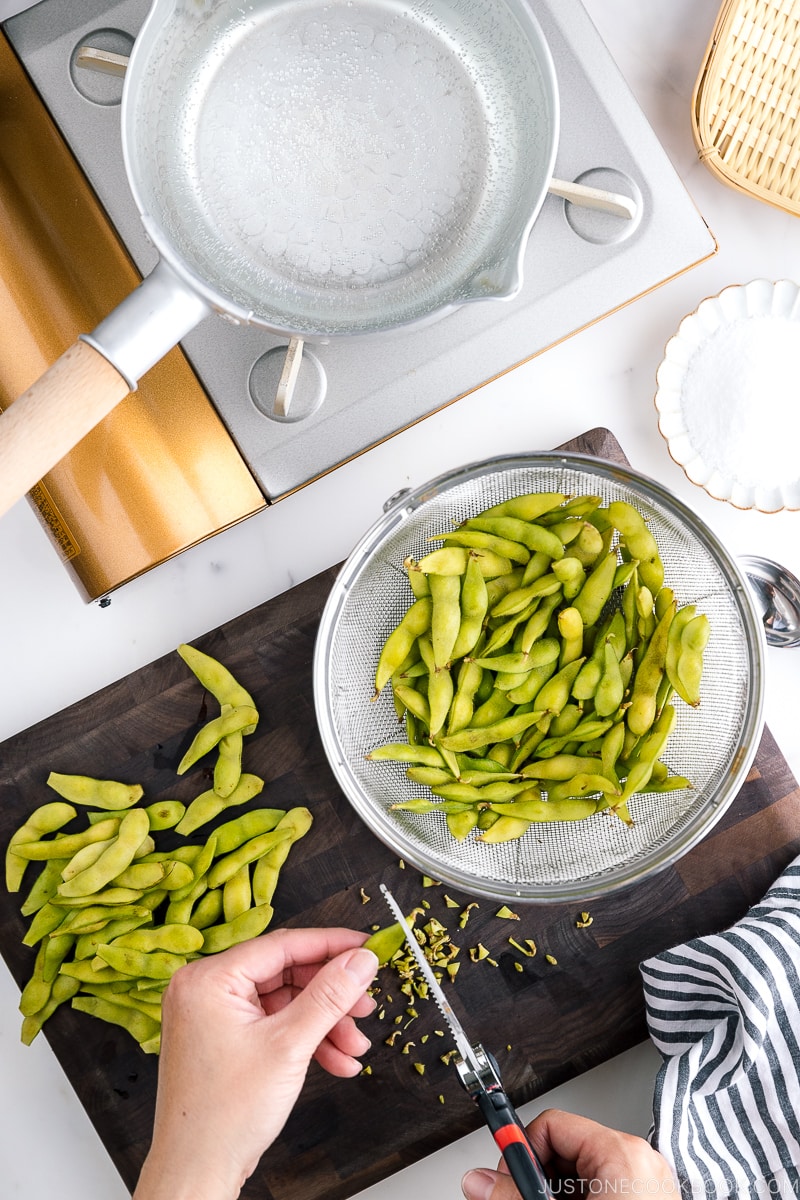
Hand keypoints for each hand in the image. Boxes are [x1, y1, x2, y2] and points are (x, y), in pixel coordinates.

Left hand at [133, 927, 377, 1199]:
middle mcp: (206, 990)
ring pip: (285, 1003)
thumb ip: (329, 996)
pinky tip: (336, 1061)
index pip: (283, 945)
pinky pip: (274, 1025)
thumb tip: (360, 960)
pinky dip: (306, 1041)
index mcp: (209, 979)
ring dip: (324, 1024)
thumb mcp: (289, 1046)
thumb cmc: (224, 1116)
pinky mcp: (224, 1040)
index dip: (331, 945)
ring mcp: (214, 1016)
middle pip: (286, 975)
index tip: (367, 946)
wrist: (197, 1173)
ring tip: (354, 1047)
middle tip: (366, 1006)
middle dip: (331, 997)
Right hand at [461, 1108, 674, 1198]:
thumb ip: (516, 1196)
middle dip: (541, 1178)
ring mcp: (647, 1183)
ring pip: (582, 1173)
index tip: (507, 1178)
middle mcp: (638, 1161)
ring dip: (558, 1195)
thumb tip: (481, 1182)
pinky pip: (603, 1190)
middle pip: (566, 1148)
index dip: (523, 1152)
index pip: (552, 1126)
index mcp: (621, 1154)